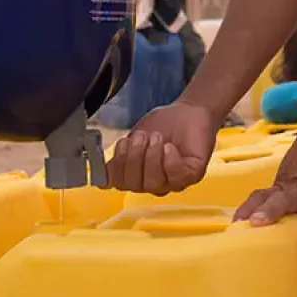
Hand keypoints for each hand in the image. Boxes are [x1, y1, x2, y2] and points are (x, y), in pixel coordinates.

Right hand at [105, 100, 219, 194]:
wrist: (188, 111)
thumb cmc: (164, 124)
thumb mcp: (136, 138)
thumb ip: (121, 155)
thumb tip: (103, 172)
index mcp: (138, 176)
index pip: (120, 183)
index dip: (118, 165)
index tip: (123, 143)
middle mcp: (155, 183)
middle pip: (135, 185)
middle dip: (135, 158)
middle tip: (142, 136)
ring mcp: (174, 182)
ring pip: (154, 183)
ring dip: (152, 157)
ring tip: (157, 137)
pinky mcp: (192, 174)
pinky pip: (177, 177)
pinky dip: (170, 161)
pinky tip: (169, 147)